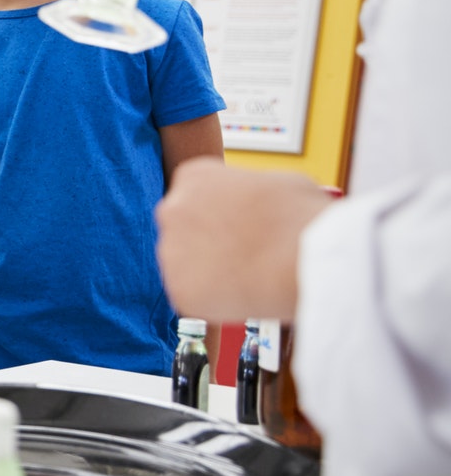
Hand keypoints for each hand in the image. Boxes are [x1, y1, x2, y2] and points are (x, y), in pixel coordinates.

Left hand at [154, 159, 332, 319]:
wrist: (305, 260)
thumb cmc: (302, 218)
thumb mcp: (278, 183)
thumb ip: (249, 191)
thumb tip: (254, 202)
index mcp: (194, 176)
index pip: (196, 193)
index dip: (222, 212)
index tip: (241, 224)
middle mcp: (173, 209)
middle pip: (185, 228)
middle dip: (209, 241)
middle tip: (243, 254)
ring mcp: (171, 250)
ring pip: (185, 264)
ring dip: (210, 271)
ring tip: (251, 275)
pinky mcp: (179, 288)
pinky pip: (194, 295)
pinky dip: (214, 299)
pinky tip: (245, 293)